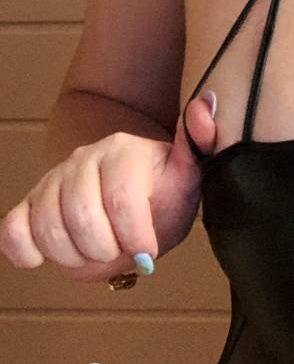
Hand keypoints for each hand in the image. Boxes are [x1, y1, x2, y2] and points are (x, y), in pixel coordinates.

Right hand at [0, 93, 217, 282]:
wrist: (138, 203)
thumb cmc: (164, 192)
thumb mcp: (190, 175)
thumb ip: (200, 142)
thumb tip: (205, 104)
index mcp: (124, 150)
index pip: (121, 197)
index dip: (135, 234)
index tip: (148, 253)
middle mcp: (84, 158)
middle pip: (82, 217)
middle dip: (106, 249)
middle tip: (122, 253)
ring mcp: (54, 180)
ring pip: (47, 227)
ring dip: (74, 257)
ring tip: (98, 255)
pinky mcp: (31, 203)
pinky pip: (13, 230)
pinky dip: (24, 250)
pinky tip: (44, 259)